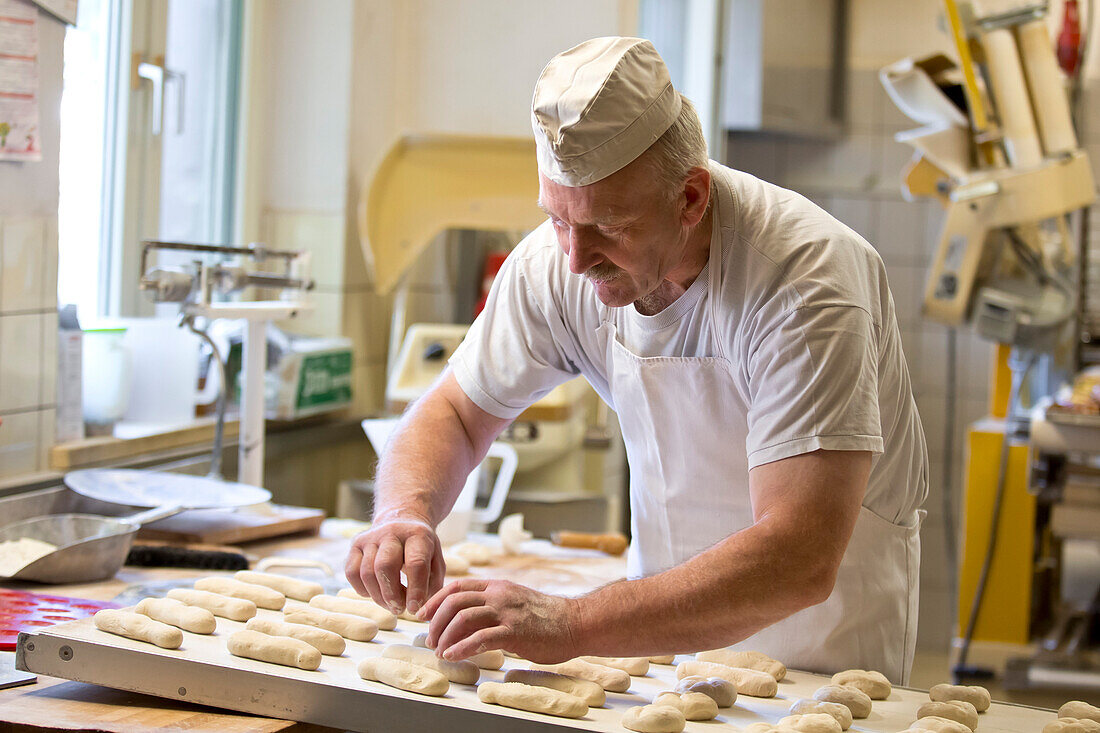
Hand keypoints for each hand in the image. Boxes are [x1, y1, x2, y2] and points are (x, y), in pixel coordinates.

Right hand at [344, 516, 444, 613]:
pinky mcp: (355, 544)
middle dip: (391, 594)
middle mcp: (392, 532)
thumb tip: (424, 612)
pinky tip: (376, 593)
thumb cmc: (421, 550)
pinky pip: (352, 573)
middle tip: (399, 609)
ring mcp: (371, 537)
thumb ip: (434, 586)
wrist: (402, 522)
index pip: (416, 563)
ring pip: (366, 572)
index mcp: (418, 534)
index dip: (415, 589)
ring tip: (391, 604)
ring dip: (378, 596)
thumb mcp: (436, 562)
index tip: (415, 608)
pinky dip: (362, 589)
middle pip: (385, 566)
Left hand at [419, 578, 579, 663]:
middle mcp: (499, 595)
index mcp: (496, 586)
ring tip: (440, 650)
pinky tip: (454, 656)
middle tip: (431, 639)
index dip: (435, 600)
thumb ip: (490, 607)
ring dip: (445, 635)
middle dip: (436, 621)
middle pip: (455, 600)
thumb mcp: (513, 603)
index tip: (423, 615)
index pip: (457, 586)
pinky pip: (481, 638)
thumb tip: (461, 622)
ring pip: (463, 617)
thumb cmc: (545, 617)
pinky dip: (462, 648)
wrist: (575, 622)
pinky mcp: (515, 631)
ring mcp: (507, 612)